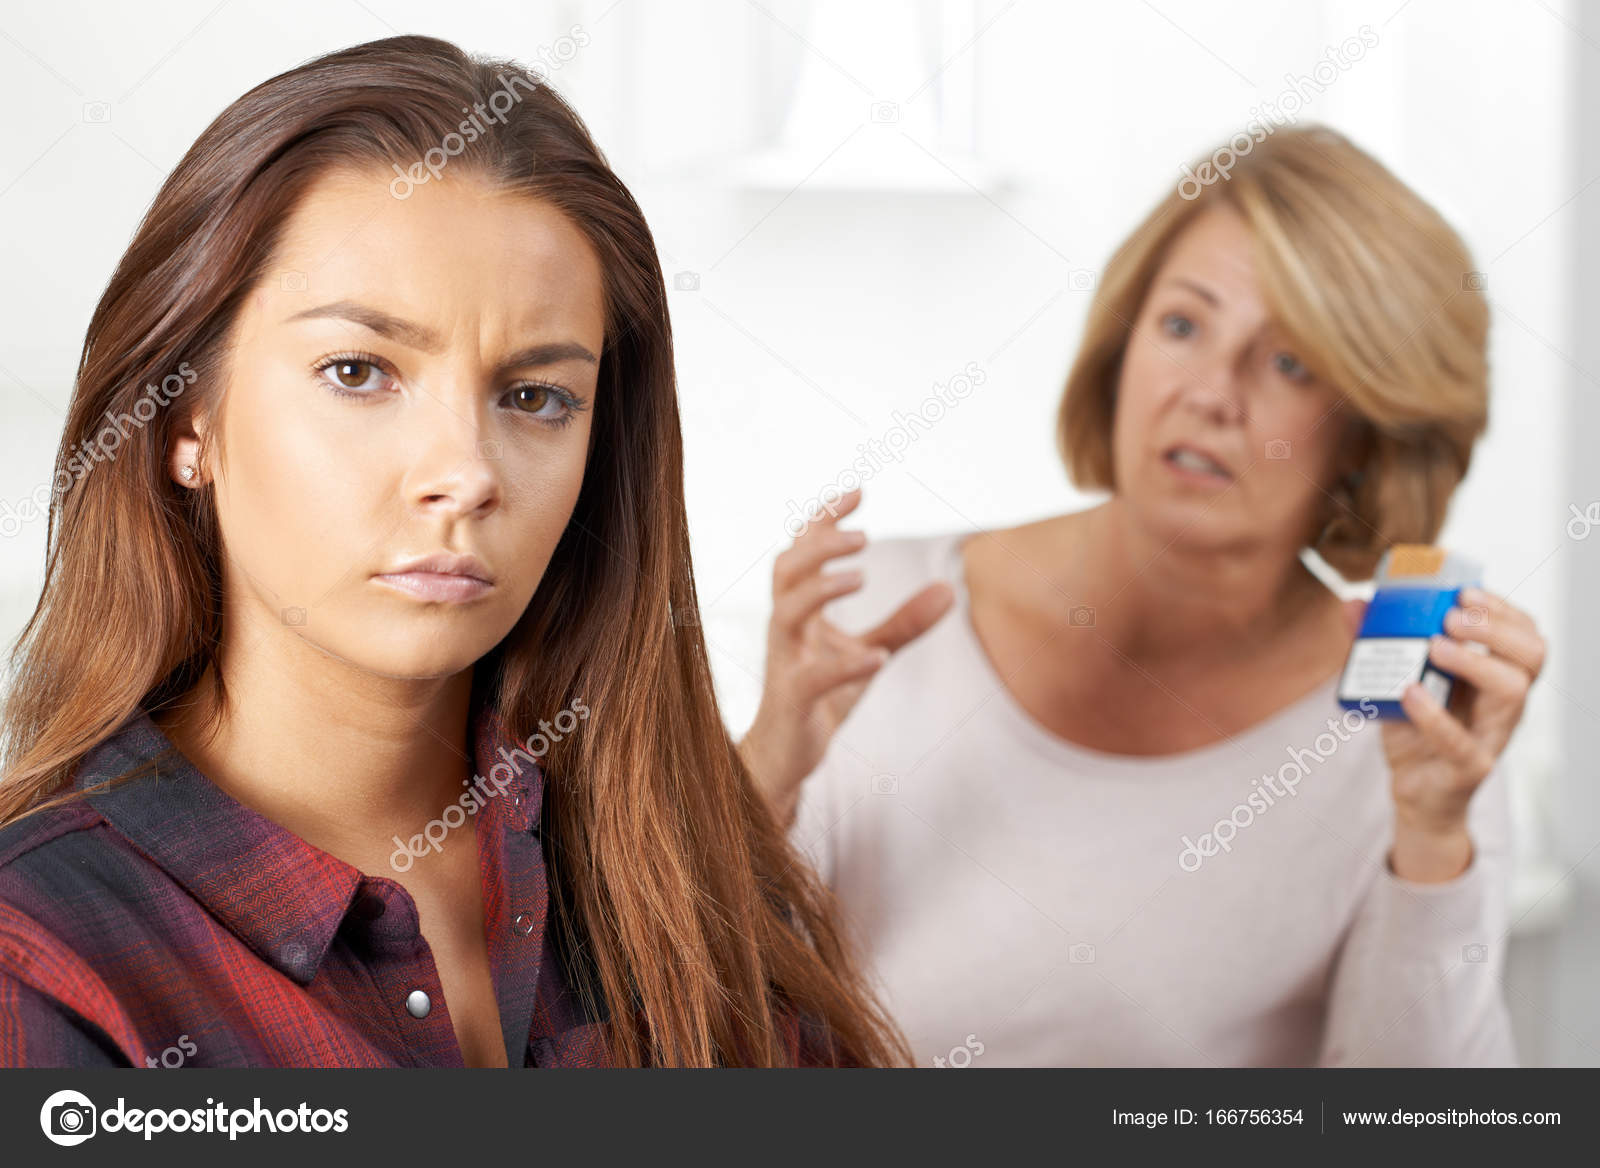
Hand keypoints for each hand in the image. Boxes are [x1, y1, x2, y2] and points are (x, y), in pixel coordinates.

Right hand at [739, 488, 953, 825]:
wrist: (787, 759)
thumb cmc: (821, 698)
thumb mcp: (869, 654)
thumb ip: (904, 623)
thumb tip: (950, 588)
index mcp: (799, 611)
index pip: (803, 551)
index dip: (825, 519)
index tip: (859, 493)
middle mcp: (786, 629)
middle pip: (786, 570)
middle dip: (819, 545)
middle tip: (863, 535)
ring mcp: (784, 664)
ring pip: (786, 612)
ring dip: (822, 588)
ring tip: (862, 575)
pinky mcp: (793, 701)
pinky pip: (812, 678)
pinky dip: (845, 665)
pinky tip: (878, 658)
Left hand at [1343, 587, 1546, 880]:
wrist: (1416, 793)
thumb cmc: (1416, 731)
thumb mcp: (1397, 681)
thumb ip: (1379, 644)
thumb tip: (1353, 602)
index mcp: (1495, 676)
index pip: (1524, 634)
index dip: (1503, 610)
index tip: (1466, 591)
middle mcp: (1503, 702)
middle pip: (1531, 656)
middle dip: (1496, 628)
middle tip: (1452, 617)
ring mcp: (1490, 735)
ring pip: (1512, 692)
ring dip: (1475, 662)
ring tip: (1435, 647)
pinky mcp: (1468, 767)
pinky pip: (1460, 742)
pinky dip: (1434, 716)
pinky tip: (1410, 692)